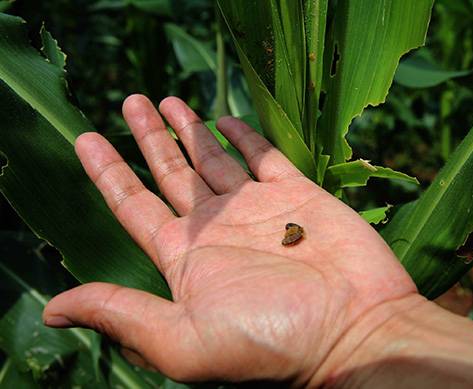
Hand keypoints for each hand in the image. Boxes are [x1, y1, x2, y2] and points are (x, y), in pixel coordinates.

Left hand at [43, 95, 416, 383]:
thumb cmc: (272, 342)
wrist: (356, 330)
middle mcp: (218, 230)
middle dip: (149, 139)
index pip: (135, 207)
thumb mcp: (184, 341)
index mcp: (187, 260)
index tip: (86, 139)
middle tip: (131, 101)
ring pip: (214, 159)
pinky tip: (223, 120)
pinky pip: (264, 157)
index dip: (109, 173)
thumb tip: (53, 310)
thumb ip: (121, 315)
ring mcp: (258, 209)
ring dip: (190, 129)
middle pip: (171, 174)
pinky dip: (243, 137)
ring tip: (167, 100)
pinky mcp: (296, 194)